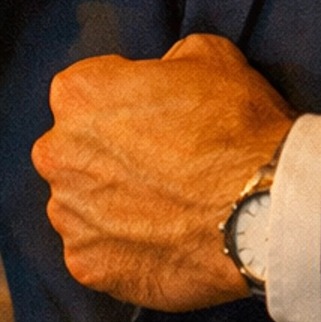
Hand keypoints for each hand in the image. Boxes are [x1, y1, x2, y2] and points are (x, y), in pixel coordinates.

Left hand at [30, 34, 295, 309]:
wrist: (262, 208)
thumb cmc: (236, 127)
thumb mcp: (210, 56)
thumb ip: (167, 62)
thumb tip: (164, 77)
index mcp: (78, 93)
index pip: (84, 89)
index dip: (123, 100)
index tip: (153, 115)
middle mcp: (58, 153)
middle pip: (74, 149)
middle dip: (107, 153)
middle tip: (161, 163)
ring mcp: (69, 215)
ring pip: (81, 203)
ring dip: (112, 203)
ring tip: (167, 207)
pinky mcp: (87, 265)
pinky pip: (97, 251)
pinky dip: (123, 249)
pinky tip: (164, 239)